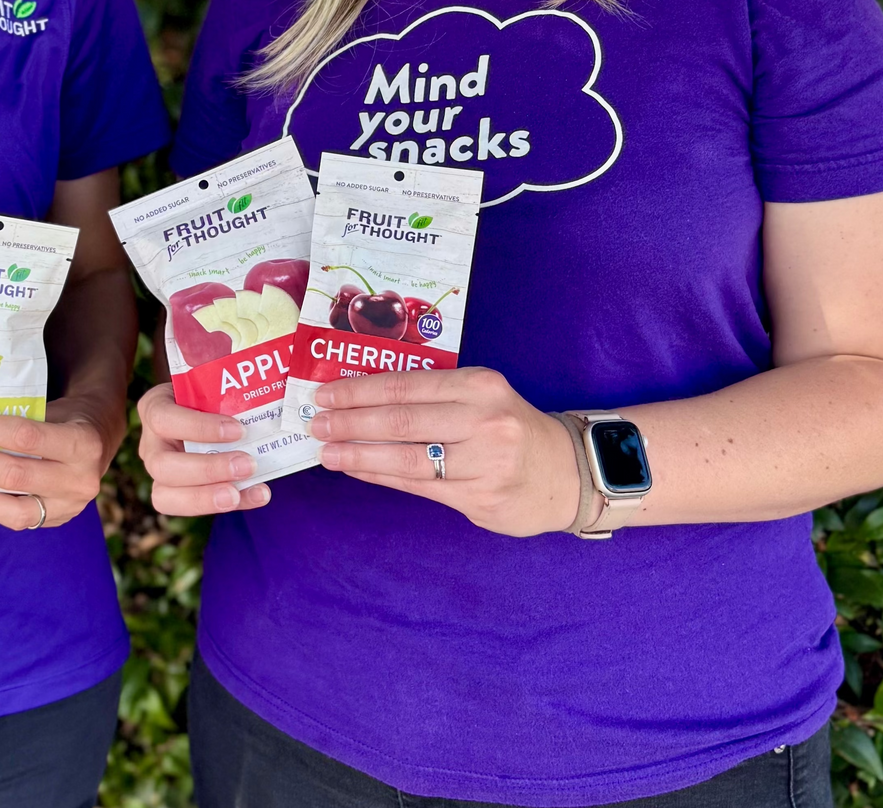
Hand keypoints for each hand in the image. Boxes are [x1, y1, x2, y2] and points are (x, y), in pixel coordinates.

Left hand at [0, 393, 115, 530]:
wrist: (100, 441)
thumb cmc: (67, 416)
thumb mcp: (51, 408)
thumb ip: (14, 421)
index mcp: (82, 443)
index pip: (24, 436)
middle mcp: (79, 480)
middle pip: (13, 474)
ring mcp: (68, 507)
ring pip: (11, 509)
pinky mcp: (54, 522)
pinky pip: (12, 519)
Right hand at [137, 382, 270, 516]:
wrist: (213, 410)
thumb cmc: (212, 393)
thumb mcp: (213, 382)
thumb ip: (227, 388)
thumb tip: (266, 389)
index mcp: (154, 407)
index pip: (163, 418)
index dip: (198, 427)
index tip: (237, 430)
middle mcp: (151, 443)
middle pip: (161, 466)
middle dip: (206, 470)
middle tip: (247, 465)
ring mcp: (159, 473)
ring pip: (165, 496)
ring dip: (208, 497)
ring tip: (242, 492)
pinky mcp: (175, 495)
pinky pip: (193, 509)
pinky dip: (232, 502)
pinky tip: (258, 494)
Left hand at [309, 367, 578, 536]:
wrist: (566, 472)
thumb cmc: (509, 426)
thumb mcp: (481, 395)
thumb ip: (433, 394)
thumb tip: (363, 395)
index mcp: (478, 385)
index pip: (406, 385)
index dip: (360, 390)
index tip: (325, 392)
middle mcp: (482, 421)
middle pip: (401, 421)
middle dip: (351, 422)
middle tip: (316, 422)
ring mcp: (483, 463)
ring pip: (406, 458)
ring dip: (358, 454)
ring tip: (327, 451)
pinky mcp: (479, 498)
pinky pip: (418, 485)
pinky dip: (381, 476)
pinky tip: (357, 469)